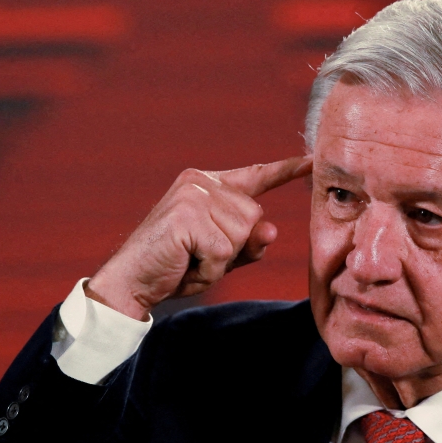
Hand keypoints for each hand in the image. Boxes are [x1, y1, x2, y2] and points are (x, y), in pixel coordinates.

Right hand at [86, 156, 311, 319]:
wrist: (130, 282)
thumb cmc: (175, 267)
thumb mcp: (220, 256)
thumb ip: (249, 242)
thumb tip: (272, 230)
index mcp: (207, 184)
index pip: (255, 175)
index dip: (285, 170)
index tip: (312, 160)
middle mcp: (200, 182)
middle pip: (254, 216)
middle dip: (235, 247)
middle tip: (198, 255)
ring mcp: (192, 196)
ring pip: (242, 233)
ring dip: (221, 260)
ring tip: (189, 259)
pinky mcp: (187, 216)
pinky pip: (224, 250)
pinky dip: (209, 268)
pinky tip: (185, 264)